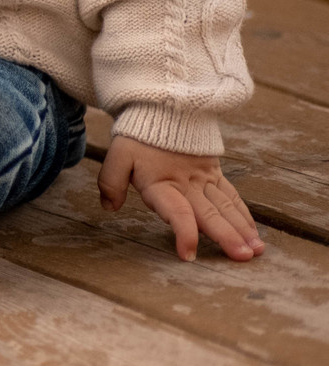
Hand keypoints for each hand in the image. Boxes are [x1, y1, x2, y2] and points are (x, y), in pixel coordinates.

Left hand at [100, 136, 264, 261]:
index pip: (176, 212)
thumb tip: (109, 208)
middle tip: (243, 257)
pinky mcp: (215, 174)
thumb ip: (111, 182)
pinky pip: (232, 197)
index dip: (183, 233)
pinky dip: (244, 215)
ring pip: (226, 207)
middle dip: (227, 237)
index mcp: (162, 183)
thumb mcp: (117, 156)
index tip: (189, 255)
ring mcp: (205, 179)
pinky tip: (253, 232)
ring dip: (242, 229)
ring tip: (256, 250)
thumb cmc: (138, 137)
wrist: (162, 108)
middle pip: (210, 214)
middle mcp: (187, 184)